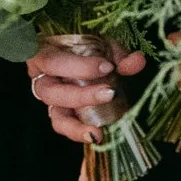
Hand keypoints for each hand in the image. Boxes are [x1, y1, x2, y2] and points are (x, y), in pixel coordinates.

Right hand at [27, 40, 146, 145]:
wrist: (81, 55)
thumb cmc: (87, 46)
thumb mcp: (102, 44)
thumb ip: (118, 54)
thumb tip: (137, 61)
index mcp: (45, 55)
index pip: (55, 62)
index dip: (79, 67)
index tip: (108, 67)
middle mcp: (42, 80)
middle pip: (52, 93)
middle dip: (81, 95)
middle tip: (109, 93)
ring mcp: (50, 101)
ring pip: (55, 116)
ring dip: (75, 125)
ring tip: (96, 132)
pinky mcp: (59, 114)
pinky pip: (64, 126)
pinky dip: (78, 132)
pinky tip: (95, 136)